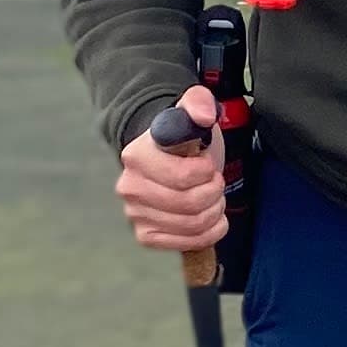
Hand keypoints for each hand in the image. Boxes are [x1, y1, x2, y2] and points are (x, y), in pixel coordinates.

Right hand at [117, 84, 227, 252]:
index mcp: (137, 156)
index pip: (182, 177)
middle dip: (214, 193)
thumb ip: (199, 103)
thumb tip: (202, 114)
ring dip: (214, 212)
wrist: (169, 161)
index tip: (209, 164)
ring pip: (191, 224)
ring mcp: (135, 214)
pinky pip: (183, 243)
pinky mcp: (146, 235)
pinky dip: (207, 234)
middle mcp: (130, 187)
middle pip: (189, 204)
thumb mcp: (194, 112)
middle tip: (216, 182)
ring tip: (215, 198)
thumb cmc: (183, 141)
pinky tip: (212, 218)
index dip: (207, 173)